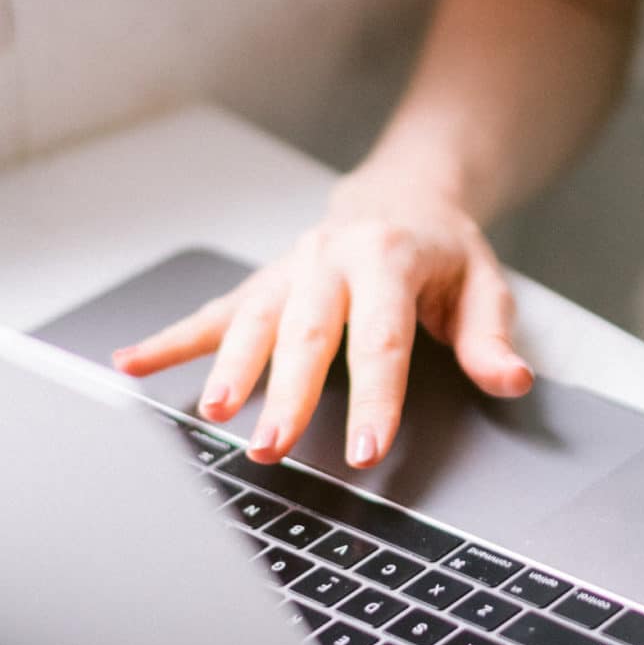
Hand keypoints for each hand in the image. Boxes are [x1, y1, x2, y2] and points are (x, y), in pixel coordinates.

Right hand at [110, 173, 532, 467]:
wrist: (402, 194)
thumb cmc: (443, 251)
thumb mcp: (484, 286)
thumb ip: (491, 338)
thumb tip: (512, 381)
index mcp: (390, 257)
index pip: (382, 337)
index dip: (375, 396)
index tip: (367, 449)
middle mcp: (331, 258)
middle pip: (307, 331)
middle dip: (288, 392)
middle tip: (272, 447)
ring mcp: (290, 267)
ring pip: (254, 319)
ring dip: (231, 368)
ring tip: (215, 415)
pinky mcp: (263, 281)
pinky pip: (214, 312)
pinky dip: (170, 339)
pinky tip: (131, 363)